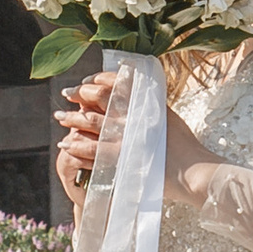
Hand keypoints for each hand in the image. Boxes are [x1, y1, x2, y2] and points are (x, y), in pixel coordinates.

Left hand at [55, 70, 210, 208]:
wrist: (193, 171)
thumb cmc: (183, 144)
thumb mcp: (167, 115)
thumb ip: (148, 103)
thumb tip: (132, 90)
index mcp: (145, 101)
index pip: (115, 82)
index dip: (96, 80)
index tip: (84, 82)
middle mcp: (133, 115)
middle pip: (98, 98)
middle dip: (78, 94)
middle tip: (66, 94)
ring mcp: (125, 137)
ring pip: (90, 123)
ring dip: (72, 119)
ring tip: (59, 116)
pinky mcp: (120, 159)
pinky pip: (91, 150)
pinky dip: (77, 146)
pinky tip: (66, 144)